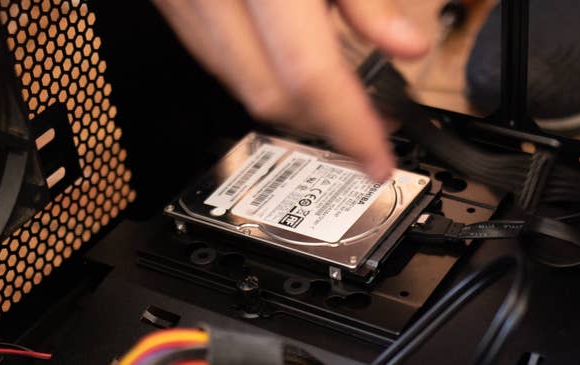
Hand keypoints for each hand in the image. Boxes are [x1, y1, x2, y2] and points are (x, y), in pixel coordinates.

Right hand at [153, 0, 427, 180]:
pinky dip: (258, 73)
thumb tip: (408, 45)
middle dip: (322, 122)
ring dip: (291, 101)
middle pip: (270, 97)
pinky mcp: (171, 0)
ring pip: (239, 86)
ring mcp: (181, 0)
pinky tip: (286, 61)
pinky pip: (215, 59)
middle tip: (364, 125)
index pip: (310, 77)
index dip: (349, 129)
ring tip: (334, 96)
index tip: (376, 163)